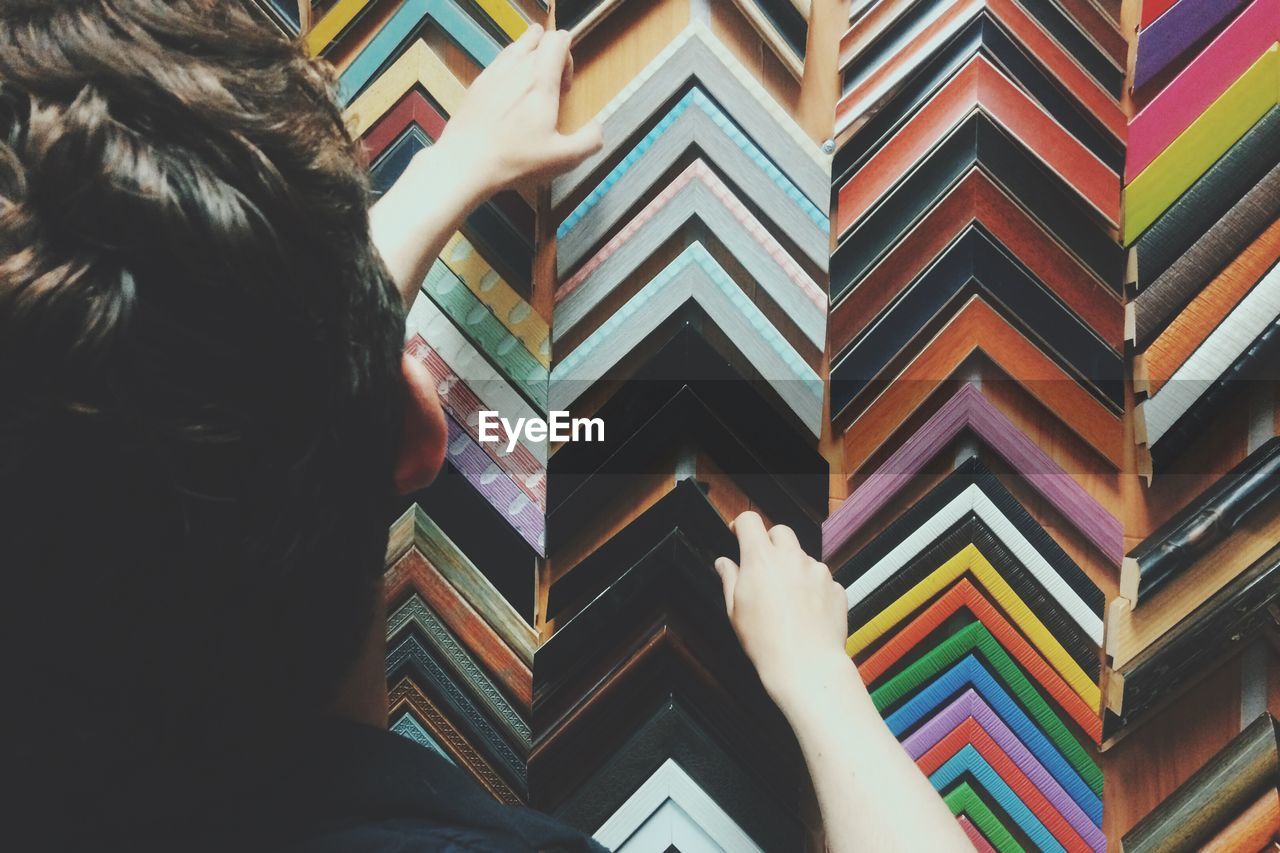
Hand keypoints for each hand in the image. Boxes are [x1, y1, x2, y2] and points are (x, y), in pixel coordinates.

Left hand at [433, 25, 601, 197]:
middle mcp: (516, 68)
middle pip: (537, 37)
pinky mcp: (477, 85)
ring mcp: (493, 74)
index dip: (568, 56)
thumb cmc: (513, 160)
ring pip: (515, 46)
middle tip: (550, 84)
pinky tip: (508, 96)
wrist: (465, 164)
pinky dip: (508, 70)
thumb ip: (590, 141)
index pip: (558, 40)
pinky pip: (497, 63)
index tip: (565, 86)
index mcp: (541, 80)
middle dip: (549, 54)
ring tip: (531, 86)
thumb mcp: (563, 158)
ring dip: (528, 58)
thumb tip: (597, 129)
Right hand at [715, 511, 852, 712]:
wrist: (806, 666)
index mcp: (761, 560)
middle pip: (780, 531)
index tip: (738, 534)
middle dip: (770, 543)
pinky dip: (812, 587)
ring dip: (793, 568)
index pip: (750, 521)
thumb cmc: (765, 641)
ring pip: (802, 556)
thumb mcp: (734, 610)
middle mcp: (791, 558)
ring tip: (786, 600)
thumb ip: (729, 579)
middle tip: (763, 568)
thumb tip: (724, 563)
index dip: (741, 525)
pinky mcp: (836, 586)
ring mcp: (817, 571)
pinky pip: (821, 578)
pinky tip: (805, 611)